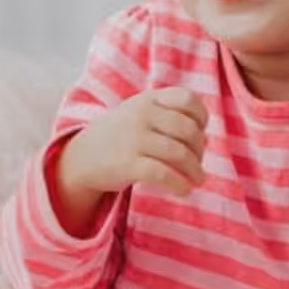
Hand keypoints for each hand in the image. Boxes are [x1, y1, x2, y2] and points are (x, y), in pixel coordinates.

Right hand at [52, 87, 208, 234]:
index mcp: (148, 99)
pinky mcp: (127, 164)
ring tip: (198, 179)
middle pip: (188, 129)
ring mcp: (134, 138)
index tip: (200, 132)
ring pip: (179, 153)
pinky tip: (183, 189)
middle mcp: (142, 114)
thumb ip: (171, 121)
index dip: (201, 117)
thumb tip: (206, 141)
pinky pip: (163, 174)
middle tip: (198, 163)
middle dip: (199, 149)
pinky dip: (179, 183)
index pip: (188, 99)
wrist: (81, 158)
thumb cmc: (119, 137)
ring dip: (195, 170)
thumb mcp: (140, 116)